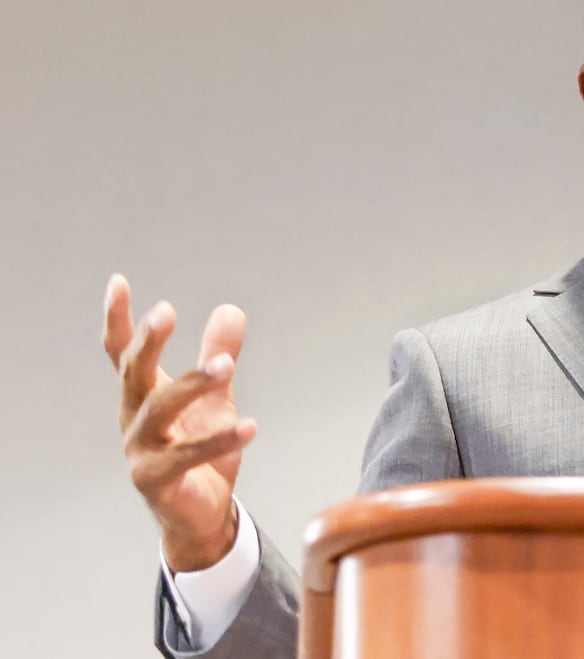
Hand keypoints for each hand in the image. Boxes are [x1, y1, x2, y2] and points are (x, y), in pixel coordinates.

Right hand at [105, 274, 256, 570]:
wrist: (201, 515)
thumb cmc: (201, 451)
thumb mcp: (214, 398)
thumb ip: (217, 354)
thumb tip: (231, 310)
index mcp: (143, 396)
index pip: (122, 353)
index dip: (120, 320)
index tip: (118, 282)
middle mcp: (134, 420)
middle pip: (134, 374)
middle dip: (147, 342)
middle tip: (166, 312)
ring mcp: (140, 451)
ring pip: (160, 411)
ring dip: (193, 384)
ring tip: (226, 366)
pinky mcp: (157, 482)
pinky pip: (188, 456)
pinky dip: (219, 441)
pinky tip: (250, 426)